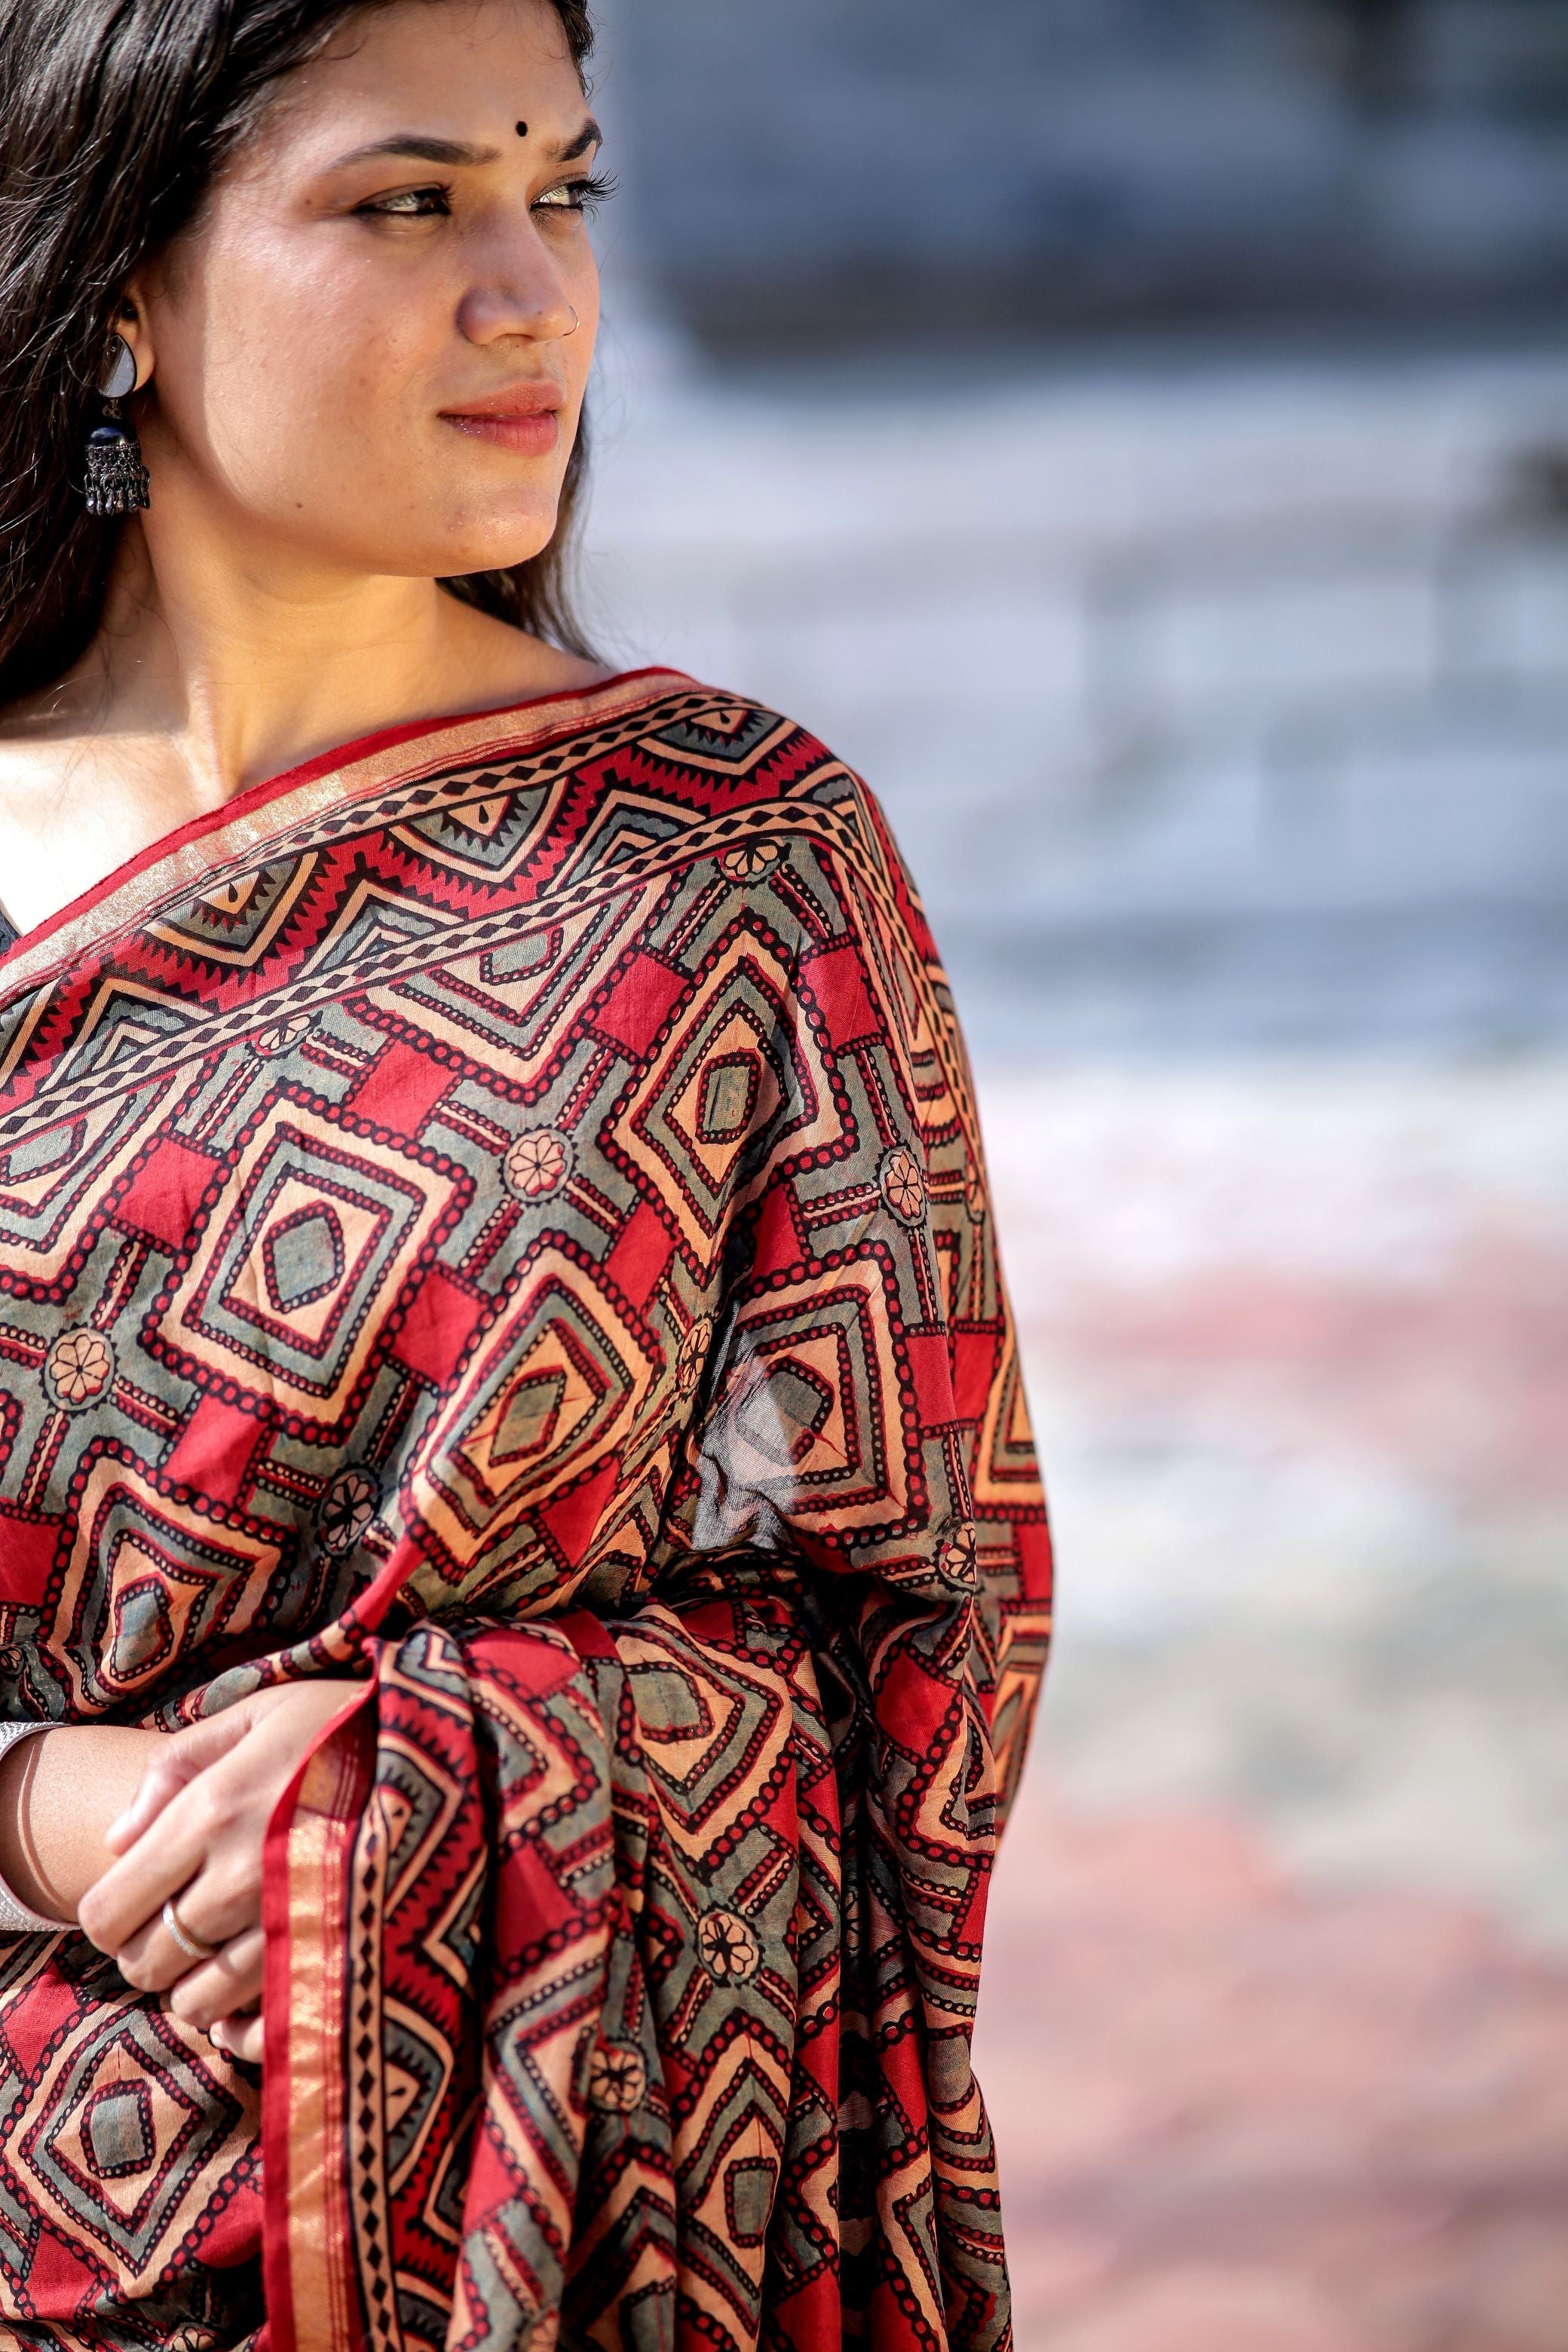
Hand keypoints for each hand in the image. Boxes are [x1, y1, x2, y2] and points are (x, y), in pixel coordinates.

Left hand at [77, 1679, 365, 2064]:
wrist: (454, 1751)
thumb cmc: (350, 1724)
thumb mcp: (263, 1712)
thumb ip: (179, 1762)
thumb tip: (116, 1837)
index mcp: (213, 1809)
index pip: (110, 1908)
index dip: (109, 1916)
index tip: (136, 1903)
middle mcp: (242, 1876)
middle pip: (147, 1962)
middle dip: (151, 1952)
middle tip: (181, 1927)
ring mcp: (291, 1926)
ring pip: (197, 2002)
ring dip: (196, 1987)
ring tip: (223, 1953)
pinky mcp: (337, 1959)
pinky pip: (261, 2031)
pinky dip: (245, 2026)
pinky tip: (252, 1998)